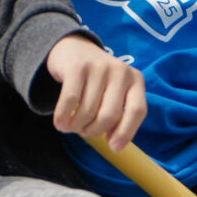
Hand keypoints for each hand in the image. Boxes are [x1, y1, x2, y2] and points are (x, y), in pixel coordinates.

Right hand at [48, 35, 146, 152]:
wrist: (74, 48)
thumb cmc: (97, 80)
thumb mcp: (114, 92)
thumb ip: (118, 115)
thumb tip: (115, 146)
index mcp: (135, 80)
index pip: (137, 110)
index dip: (126, 132)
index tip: (114, 148)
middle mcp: (120, 71)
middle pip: (109, 115)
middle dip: (93, 131)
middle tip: (83, 131)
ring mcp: (99, 67)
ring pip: (87, 111)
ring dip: (75, 126)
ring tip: (71, 125)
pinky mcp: (77, 67)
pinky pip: (70, 101)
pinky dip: (63, 117)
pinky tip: (60, 122)